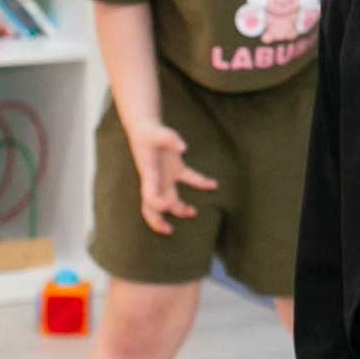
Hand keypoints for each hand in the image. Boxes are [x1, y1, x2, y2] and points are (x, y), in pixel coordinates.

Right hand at [127, 120, 215, 234]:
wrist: (146, 127)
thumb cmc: (149, 132)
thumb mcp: (157, 132)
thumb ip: (169, 139)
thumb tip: (183, 148)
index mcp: (148, 173)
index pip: (148, 194)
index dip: (156, 202)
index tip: (166, 206)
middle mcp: (156, 180)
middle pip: (153, 207)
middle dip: (158, 221)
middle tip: (168, 231)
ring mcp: (166, 177)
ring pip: (172, 199)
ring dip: (181, 208)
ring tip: (193, 212)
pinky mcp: (176, 170)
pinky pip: (190, 179)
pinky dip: (201, 183)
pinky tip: (214, 185)